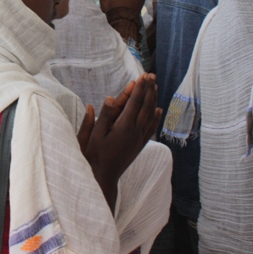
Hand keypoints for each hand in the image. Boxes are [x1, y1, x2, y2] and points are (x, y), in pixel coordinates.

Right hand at [77, 74, 161, 210]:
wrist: (103, 177)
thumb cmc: (94, 156)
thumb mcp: (94, 135)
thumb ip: (104, 117)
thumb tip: (111, 98)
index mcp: (123, 127)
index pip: (134, 103)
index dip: (138, 88)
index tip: (142, 76)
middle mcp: (135, 132)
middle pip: (145, 106)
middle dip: (148, 89)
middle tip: (151, 75)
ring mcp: (139, 139)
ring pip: (150, 115)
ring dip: (153, 100)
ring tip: (155, 86)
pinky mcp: (140, 145)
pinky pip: (151, 127)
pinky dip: (155, 117)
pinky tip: (158, 110)